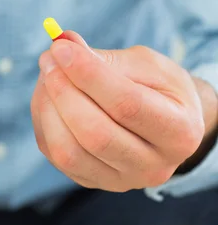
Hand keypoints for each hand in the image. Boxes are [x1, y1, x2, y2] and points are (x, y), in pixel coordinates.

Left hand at [32, 32, 210, 191]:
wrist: (168, 123)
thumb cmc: (159, 87)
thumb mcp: (148, 64)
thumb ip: (107, 57)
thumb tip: (64, 43)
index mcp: (179, 132)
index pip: (126, 105)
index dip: (88, 75)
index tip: (62, 49)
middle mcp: (153, 166)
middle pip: (95, 134)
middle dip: (64, 90)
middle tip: (49, 58)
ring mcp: (121, 181)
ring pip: (69, 152)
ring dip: (48, 106)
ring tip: (48, 73)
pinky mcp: (91, 181)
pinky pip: (55, 155)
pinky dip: (44, 120)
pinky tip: (49, 95)